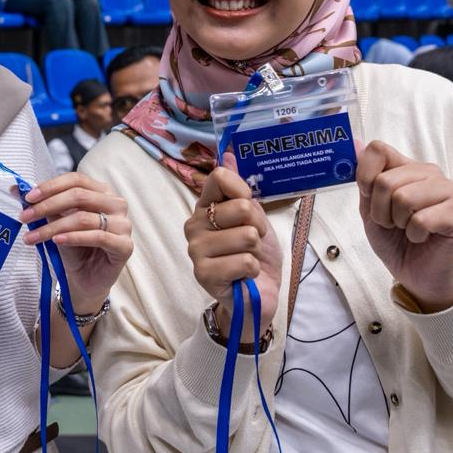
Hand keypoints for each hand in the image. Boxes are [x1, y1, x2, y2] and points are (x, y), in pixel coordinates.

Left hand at [21, 173, 132, 314]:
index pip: (76, 180)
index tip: (27, 197)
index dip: (51, 186)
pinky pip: (98, 237)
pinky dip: (73, 237)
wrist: (85, 279)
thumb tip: (16, 189)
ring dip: (53, 227)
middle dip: (47, 205)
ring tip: (32, 236)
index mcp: (102, 192)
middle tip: (25, 216)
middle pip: (79, 196)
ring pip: (84, 218)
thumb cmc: (74, 248)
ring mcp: (123, 225)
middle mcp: (116, 204)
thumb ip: (42, 205)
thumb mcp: (56, 222)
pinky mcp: (125, 246)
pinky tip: (57, 241)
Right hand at [185, 167, 281, 341]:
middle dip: (258, 228)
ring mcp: (195, 249)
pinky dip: (252, 271)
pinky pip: (245, 261)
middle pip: (241, 207)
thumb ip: (241, 188)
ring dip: (256, 251)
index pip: (220, 179)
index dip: (245, 192)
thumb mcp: (255, 218)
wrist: (256, 297)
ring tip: (246, 261)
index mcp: (205, 207)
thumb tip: (228, 154)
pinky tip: (242, 277)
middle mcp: (194, 225)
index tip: (250, 212)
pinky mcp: (202, 273)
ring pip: (246, 236)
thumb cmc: (254, 257)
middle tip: (251, 244)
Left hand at [357, 141, 452, 312]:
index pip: (378, 149)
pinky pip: (421, 220)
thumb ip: (364, 179)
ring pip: (403, 198)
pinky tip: (422, 237)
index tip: (369, 198)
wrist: (417, 273)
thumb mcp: (369, 209)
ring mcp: (447, 191)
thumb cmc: (394, 240)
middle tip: (391, 223)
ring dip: (397, 222)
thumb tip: (355, 143)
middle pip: (385, 180)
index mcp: (406, 167)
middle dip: (379, 210)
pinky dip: (414, 234)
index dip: (365, 176)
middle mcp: (429, 173)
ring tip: (406, 229)